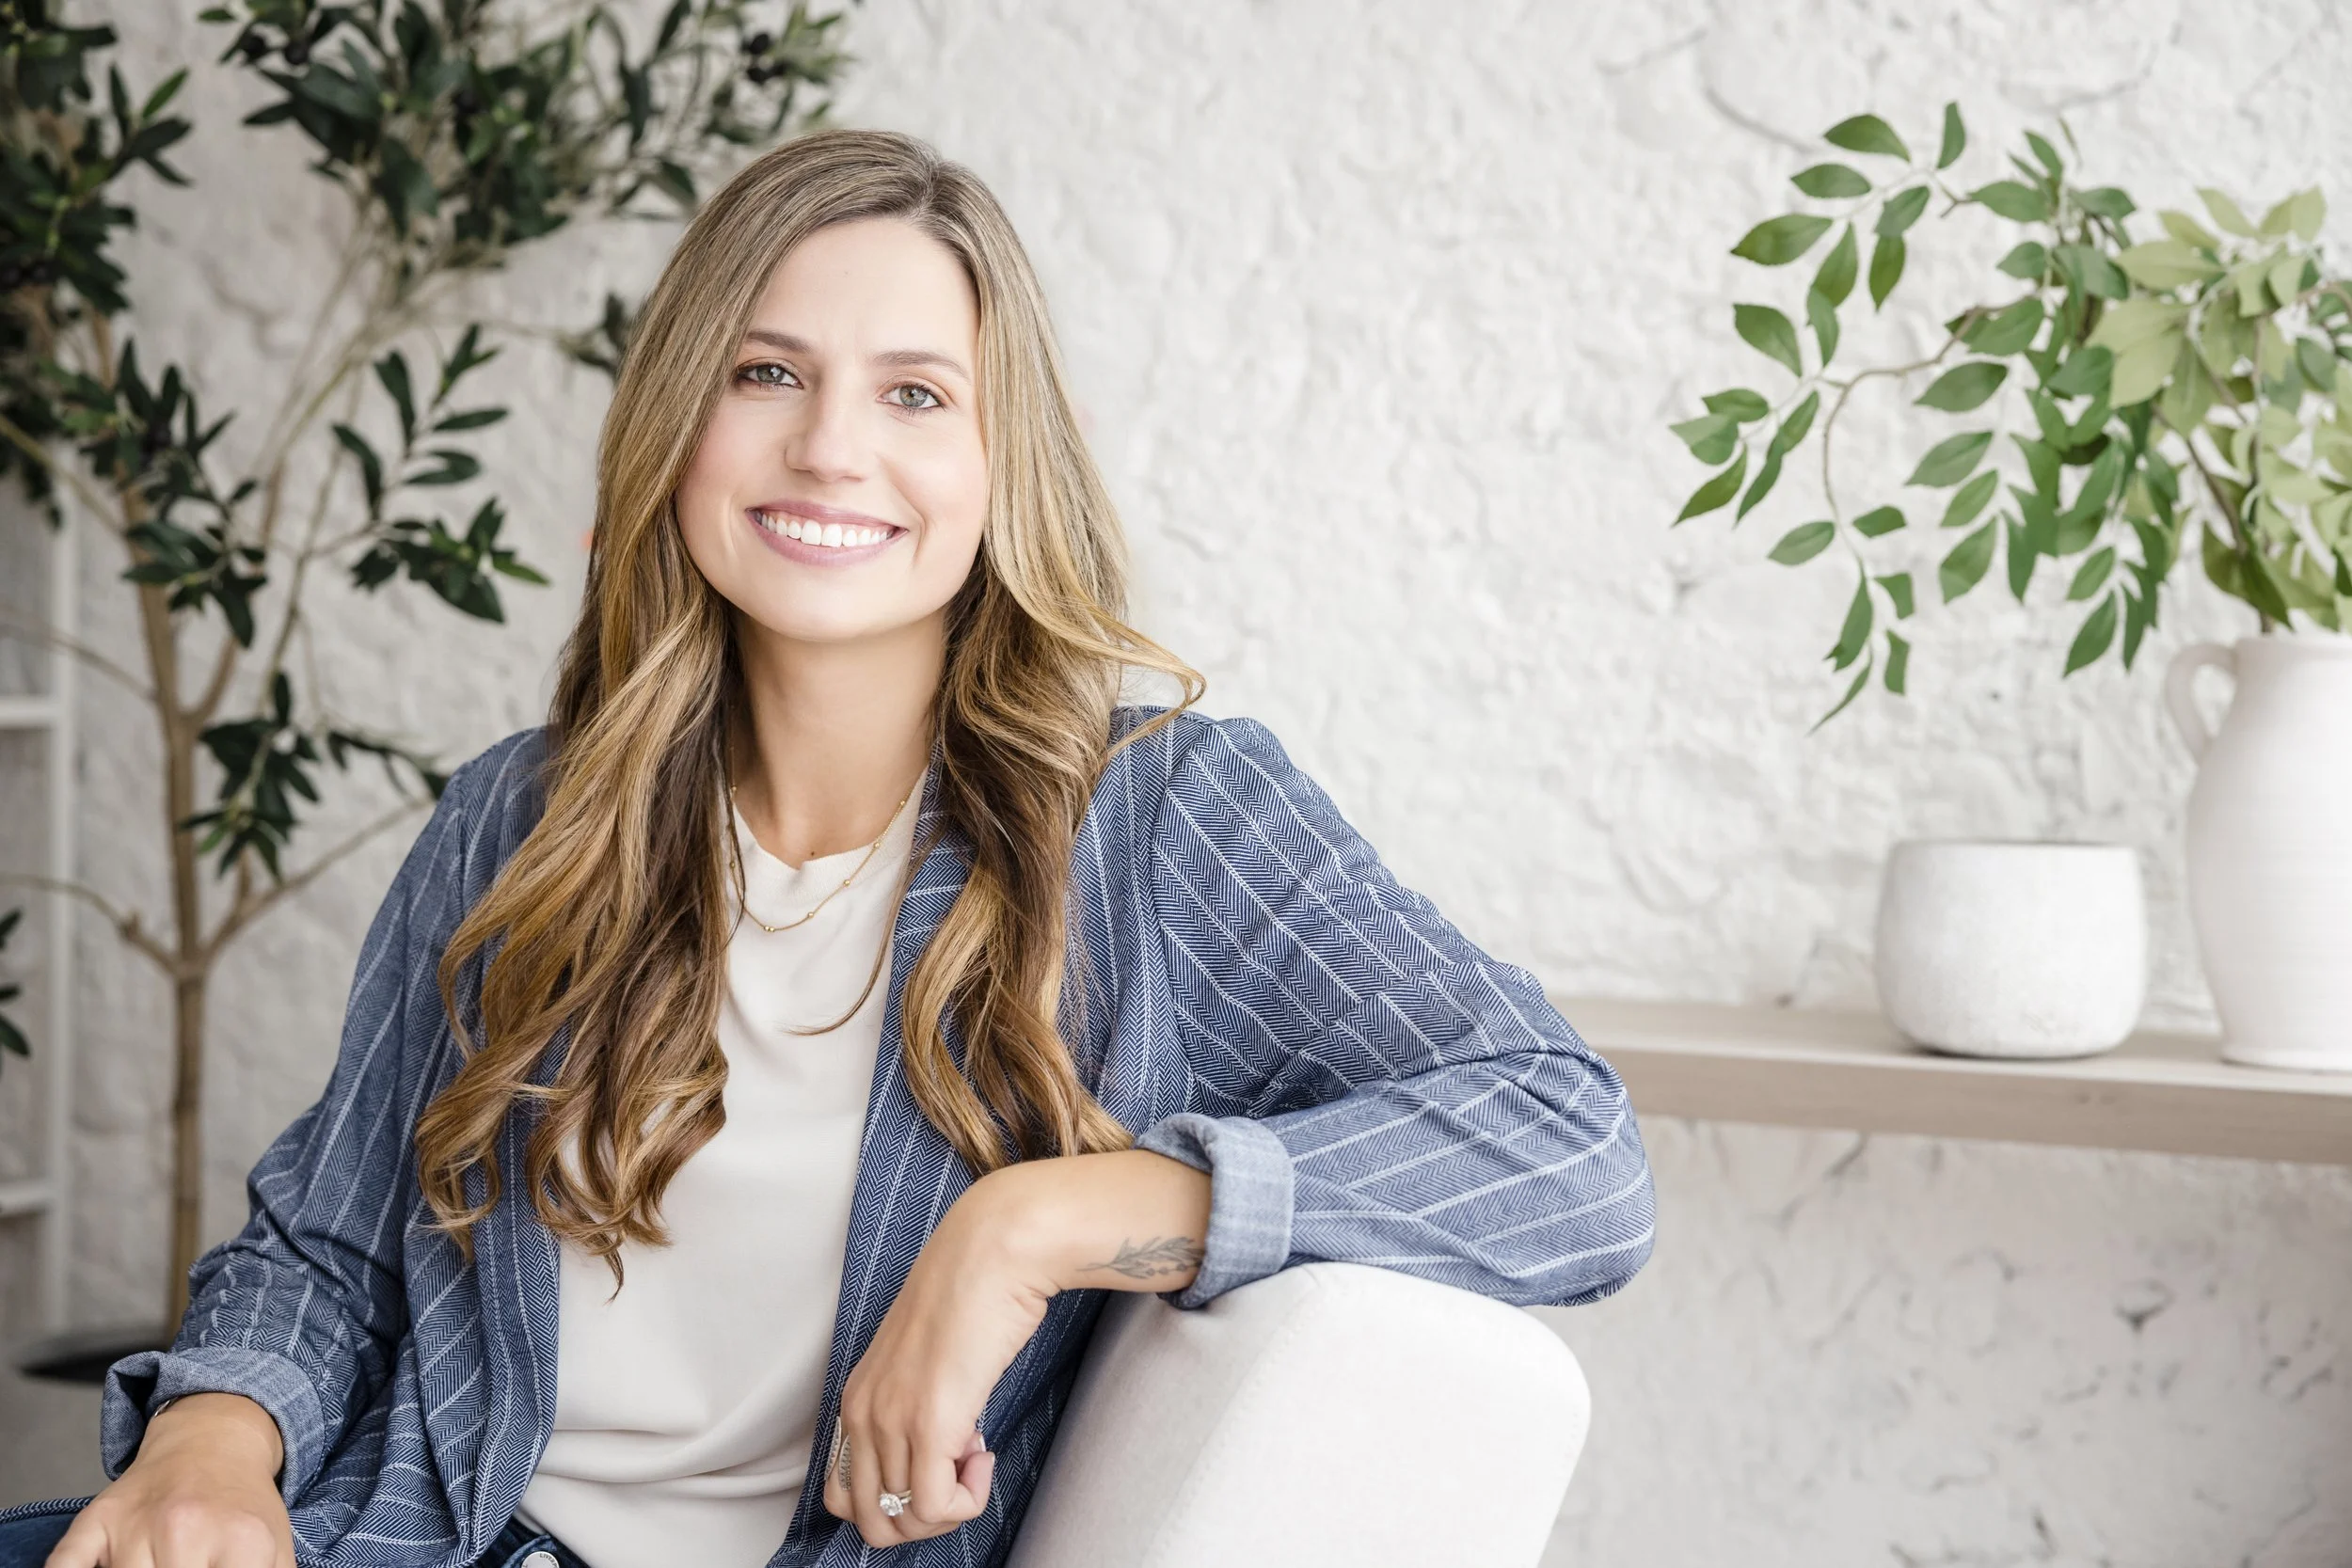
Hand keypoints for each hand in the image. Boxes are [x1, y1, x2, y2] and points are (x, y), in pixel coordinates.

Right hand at [47, 1392, 293, 1567]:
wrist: (212, 1442)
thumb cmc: (241, 1508)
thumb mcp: (275, 1550)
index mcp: (241, 1543)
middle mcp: (184, 1530)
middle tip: (179, 1565)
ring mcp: (134, 1524)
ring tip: (151, 1562)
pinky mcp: (94, 1521)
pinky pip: (64, 1565)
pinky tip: (99, 1566)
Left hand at [821, 1149, 1211, 1548]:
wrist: (995, 1250)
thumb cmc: (973, 1294)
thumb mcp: (925, 1358)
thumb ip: (917, 1404)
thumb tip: (944, 1450)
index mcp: (854, 1398)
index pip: (844, 1496)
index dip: (899, 1495)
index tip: (939, 1457)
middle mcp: (862, 1414)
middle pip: (871, 1521)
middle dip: (923, 1517)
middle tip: (958, 1468)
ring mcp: (891, 1420)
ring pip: (905, 1521)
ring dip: (950, 1506)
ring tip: (974, 1455)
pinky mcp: (931, 1422)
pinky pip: (936, 1508)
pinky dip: (968, 1500)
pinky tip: (984, 1455)